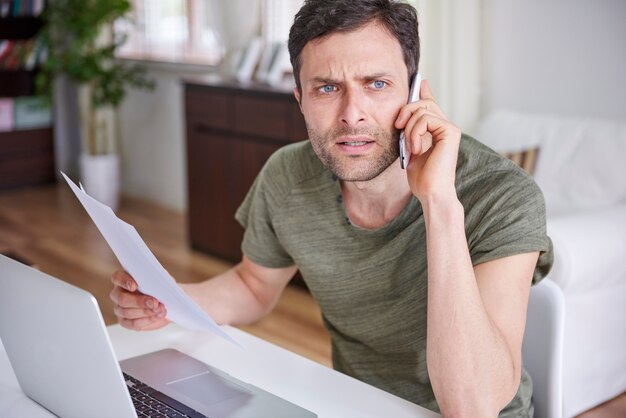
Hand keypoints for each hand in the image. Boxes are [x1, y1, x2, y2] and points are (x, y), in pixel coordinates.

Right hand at [109, 270, 169, 330]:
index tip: (134, 286)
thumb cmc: (160, 287)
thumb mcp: (161, 280)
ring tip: (159, 309)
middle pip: (122, 299)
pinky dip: (147, 320)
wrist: (166, 302)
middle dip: (139, 302)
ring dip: (146, 312)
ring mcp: (119, 308)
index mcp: (123, 278)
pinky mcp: (125, 321)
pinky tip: (156, 316)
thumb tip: (156, 284)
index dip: (124, 282)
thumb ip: (156, 280)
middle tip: (154, 302)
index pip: (118, 278)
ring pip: (127, 312)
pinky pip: (132, 323)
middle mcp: (118, 293)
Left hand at [394, 79, 461, 202]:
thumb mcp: (409, 149)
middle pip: (423, 102)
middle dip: (406, 110)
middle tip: (398, 127)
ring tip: (410, 147)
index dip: (424, 92)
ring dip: (409, 128)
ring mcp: (450, 128)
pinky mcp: (451, 131)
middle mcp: (446, 127)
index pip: (431, 104)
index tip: (419, 82)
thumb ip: (410, 132)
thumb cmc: (421, 178)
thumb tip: (404, 117)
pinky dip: (415, 132)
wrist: (431, 192)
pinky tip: (416, 148)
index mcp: (437, 130)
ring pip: (422, 109)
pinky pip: (426, 119)